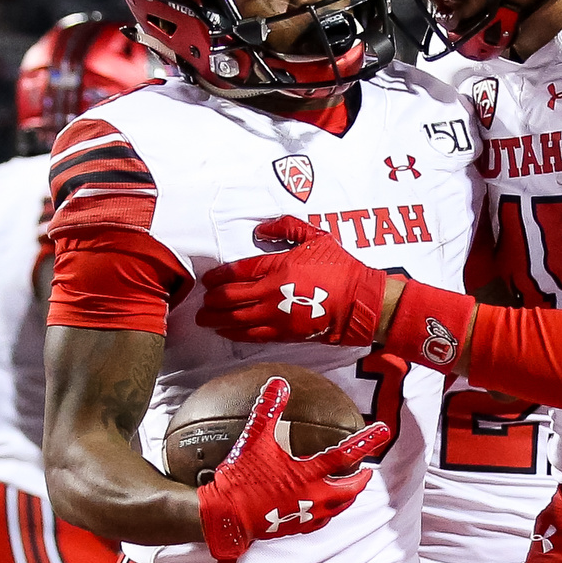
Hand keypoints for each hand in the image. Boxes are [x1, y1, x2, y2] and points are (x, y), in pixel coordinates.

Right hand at [193, 376, 389, 562]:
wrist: (226, 515)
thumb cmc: (241, 478)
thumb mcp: (254, 439)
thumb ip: (269, 410)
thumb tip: (278, 384)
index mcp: (309, 473)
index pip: (346, 454)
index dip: (366, 440)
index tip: (382, 431)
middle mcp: (314, 496)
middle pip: (350, 489)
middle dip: (361, 480)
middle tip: (367, 472)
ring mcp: (305, 515)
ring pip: (338, 508)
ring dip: (348, 497)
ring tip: (350, 490)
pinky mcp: (294, 527)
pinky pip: (320, 521)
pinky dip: (328, 513)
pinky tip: (323, 509)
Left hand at [201, 218, 395, 345]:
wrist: (360, 301)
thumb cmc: (340, 268)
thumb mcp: (315, 236)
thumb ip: (286, 227)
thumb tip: (261, 228)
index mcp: (278, 266)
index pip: (238, 271)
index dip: (218, 276)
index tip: (207, 280)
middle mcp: (272, 292)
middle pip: (231, 298)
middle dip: (212, 301)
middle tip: (202, 303)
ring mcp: (277, 316)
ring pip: (237, 319)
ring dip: (217, 319)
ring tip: (205, 320)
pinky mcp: (285, 333)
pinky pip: (252, 335)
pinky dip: (235, 334)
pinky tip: (225, 332)